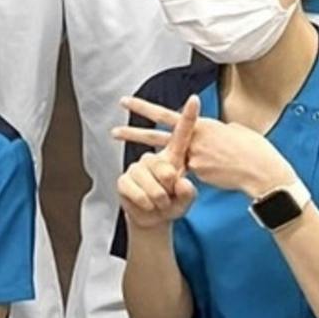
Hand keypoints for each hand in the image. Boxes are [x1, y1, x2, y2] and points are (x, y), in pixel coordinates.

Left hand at [114, 94, 298, 199]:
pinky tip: (213, 175)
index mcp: (202, 125)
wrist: (261, 171)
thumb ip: (220, 131)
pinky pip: (189, 175)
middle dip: (134, 133)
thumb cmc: (255, 150)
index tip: (128, 102)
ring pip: (175, 160)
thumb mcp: (236, 132)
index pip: (168, 115)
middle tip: (113, 131)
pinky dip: (193, 176)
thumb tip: (216, 131)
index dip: (146, 108)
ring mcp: (193, 158)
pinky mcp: (198, 174)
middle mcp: (193, 140)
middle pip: (156, 136)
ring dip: (159, 164)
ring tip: (148, 169)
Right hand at [115, 93, 199, 231]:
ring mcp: (137, 167)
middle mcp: (154, 157)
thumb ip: (188, 191)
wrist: (152, 218)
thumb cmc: (173, 203)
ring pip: (152, 184)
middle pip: (163, 167)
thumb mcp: (187, 199)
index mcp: (174, 156)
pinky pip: (138, 192)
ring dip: (159, 200)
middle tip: (169, 197)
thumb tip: (180, 182)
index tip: (194, 99)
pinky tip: (147, 204)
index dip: (188, 116)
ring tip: (160, 202)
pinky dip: (146, 204)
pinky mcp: (124, 179)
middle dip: (168, 187)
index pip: (181, 133)